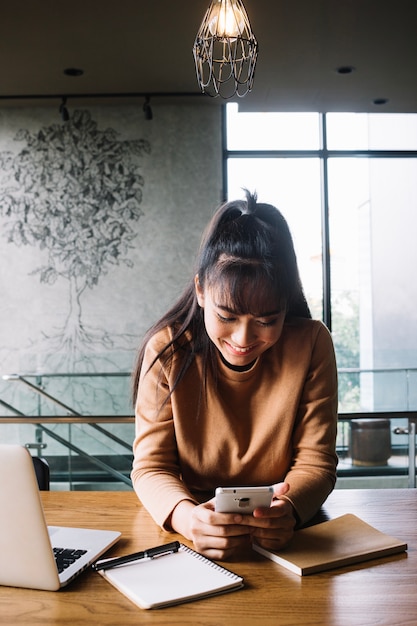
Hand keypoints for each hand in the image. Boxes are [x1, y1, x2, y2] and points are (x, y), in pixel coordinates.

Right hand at [170, 482, 295, 559]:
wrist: (194, 521)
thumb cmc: (215, 508)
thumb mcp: (222, 497)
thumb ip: (247, 492)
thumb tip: (283, 487)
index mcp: (199, 513)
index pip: (214, 518)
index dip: (229, 519)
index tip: (242, 517)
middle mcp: (196, 529)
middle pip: (222, 533)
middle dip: (240, 530)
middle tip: (253, 527)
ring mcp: (199, 543)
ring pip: (225, 544)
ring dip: (240, 539)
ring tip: (250, 533)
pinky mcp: (205, 554)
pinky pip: (223, 554)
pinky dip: (236, 548)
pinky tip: (244, 540)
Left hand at [245, 482, 295, 551]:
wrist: (279, 520)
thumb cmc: (271, 507)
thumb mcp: (274, 497)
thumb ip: (276, 490)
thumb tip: (286, 485)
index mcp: (286, 509)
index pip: (277, 511)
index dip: (265, 512)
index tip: (254, 511)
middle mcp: (289, 522)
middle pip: (269, 523)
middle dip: (252, 521)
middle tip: (240, 519)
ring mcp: (285, 535)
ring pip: (265, 534)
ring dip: (252, 530)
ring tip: (241, 525)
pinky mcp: (280, 544)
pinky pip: (265, 543)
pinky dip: (255, 539)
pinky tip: (248, 533)